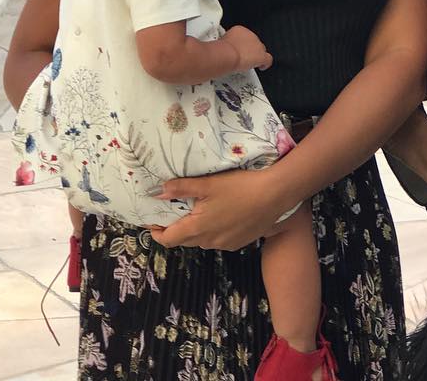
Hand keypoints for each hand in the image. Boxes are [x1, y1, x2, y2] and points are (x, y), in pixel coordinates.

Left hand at [149, 167, 290, 249]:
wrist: (275, 195)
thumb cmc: (239, 186)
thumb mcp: (208, 183)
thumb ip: (182, 187)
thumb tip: (158, 192)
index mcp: (197, 228)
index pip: (168, 239)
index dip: (157, 232)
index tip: (152, 222)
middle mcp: (208, 241)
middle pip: (184, 240)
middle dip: (176, 229)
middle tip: (175, 211)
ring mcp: (224, 244)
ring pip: (202, 240)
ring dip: (196, 230)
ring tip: (201, 211)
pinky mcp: (239, 243)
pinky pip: (218, 240)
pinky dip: (214, 231)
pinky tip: (223, 215)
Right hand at [223, 27, 272, 71]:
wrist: (227, 53)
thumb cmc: (221, 49)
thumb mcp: (221, 42)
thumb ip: (227, 43)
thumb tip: (226, 48)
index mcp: (239, 30)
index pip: (244, 36)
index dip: (242, 44)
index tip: (238, 50)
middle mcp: (250, 35)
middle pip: (253, 42)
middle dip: (250, 50)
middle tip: (243, 57)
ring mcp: (257, 45)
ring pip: (261, 50)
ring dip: (256, 55)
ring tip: (250, 63)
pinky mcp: (261, 56)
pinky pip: (268, 59)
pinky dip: (265, 63)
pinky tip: (262, 67)